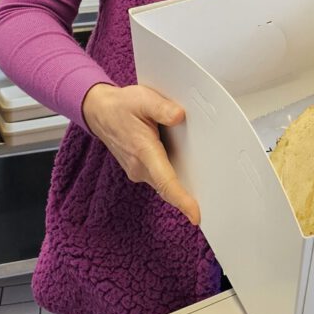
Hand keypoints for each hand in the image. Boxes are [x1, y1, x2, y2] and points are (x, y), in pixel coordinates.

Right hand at [82, 83, 199, 225]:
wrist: (99, 112)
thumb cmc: (121, 106)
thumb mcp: (142, 99)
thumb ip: (161, 108)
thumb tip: (179, 116)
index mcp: (143, 150)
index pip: (166, 181)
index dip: (182, 200)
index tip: (195, 215)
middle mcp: (140, 166)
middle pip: (168, 187)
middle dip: (189, 194)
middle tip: (214, 196)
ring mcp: (138, 170)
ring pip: (163, 183)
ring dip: (180, 184)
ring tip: (203, 175)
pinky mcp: (139, 169)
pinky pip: (159, 178)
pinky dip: (171, 177)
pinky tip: (183, 164)